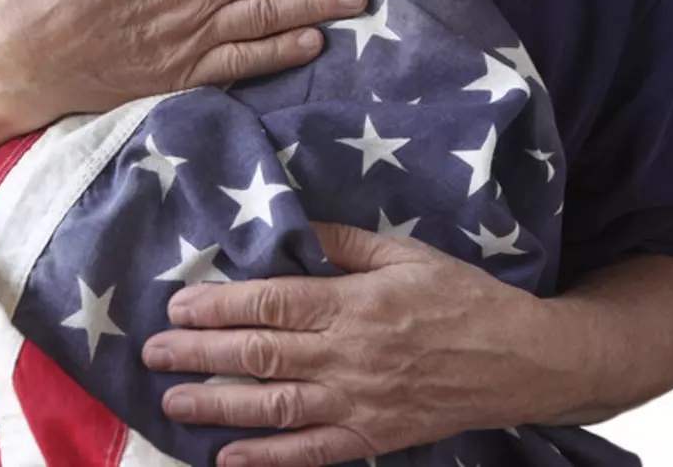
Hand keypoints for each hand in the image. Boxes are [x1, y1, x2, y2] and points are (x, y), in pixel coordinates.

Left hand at [142, 224, 576, 466]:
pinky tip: (227, 458)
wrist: (520, 360)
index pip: (272, 304)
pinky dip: (267, 460)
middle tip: (152, 352)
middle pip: (262, 355)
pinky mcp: (373, 437)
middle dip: (200, 354)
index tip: (178, 306)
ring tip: (172, 400)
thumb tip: (292, 229)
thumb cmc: (460, 297)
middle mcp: (350, 355)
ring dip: (218, 405)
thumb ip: (345, 241)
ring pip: (275, 406)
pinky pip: (312, 453)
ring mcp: (360, 402)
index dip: (220, 306)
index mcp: (356, 303)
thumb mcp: (407, 253)